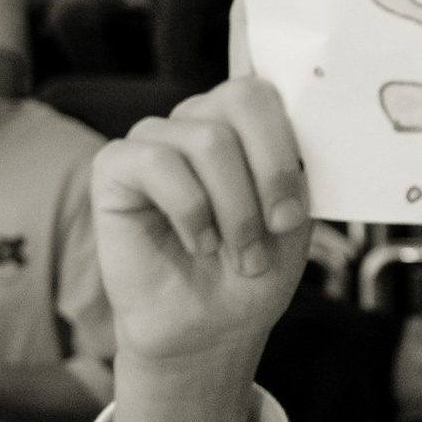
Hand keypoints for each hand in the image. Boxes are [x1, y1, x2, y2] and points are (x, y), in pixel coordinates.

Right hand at [91, 78, 310, 389]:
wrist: (211, 329)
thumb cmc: (252, 271)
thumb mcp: (294, 217)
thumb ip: (298, 167)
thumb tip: (307, 131)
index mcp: (243, 125)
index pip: (266, 92)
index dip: (287, 149)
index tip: (294, 214)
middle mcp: (197, 120)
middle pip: (241, 100)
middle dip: (270, 172)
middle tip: (275, 229)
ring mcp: (154, 139)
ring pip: (208, 140)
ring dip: (235, 209)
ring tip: (239, 255)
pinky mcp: (114, 166)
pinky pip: (157, 162)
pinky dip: (190, 211)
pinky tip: (198, 243)